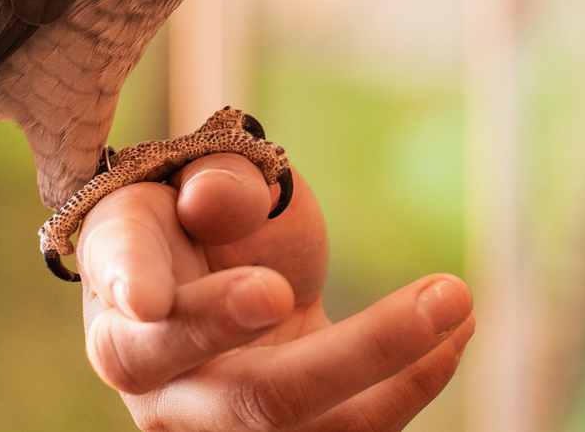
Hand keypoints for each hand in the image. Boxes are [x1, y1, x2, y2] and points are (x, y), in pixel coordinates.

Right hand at [78, 155, 475, 429]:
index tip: (269, 293)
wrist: (201, 265)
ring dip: (404, 375)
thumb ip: (207, 185)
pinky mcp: (287, 430)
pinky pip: (351, 431)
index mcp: (122, 322)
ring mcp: (225, 426)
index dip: (205, 317)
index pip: (149, 332)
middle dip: (358, 355)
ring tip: (462, 302)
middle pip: (257, 400)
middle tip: (443, 294)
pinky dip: (414, 384)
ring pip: (316, 430)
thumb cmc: (185, 214)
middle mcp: (164, 394)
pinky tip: (458, 330)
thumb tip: (218, 199)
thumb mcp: (183, 179)